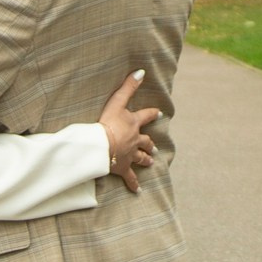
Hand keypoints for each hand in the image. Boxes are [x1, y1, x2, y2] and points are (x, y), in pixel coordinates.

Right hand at [98, 69, 160, 192]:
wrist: (102, 145)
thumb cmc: (107, 123)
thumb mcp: (117, 101)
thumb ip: (128, 86)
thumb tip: (141, 71)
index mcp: (133, 124)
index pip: (146, 116)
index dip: (152, 114)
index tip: (159, 113)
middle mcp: (135, 140)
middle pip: (145, 141)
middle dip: (149, 143)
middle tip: (154, 146)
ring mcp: (130, 155)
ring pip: (141, 158)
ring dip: (145, 159)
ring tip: (150, 162)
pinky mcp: (123, 168)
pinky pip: (130, 178)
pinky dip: (134, 184)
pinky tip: (138, 191)